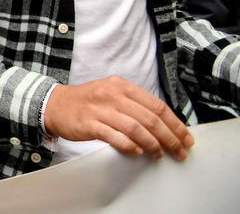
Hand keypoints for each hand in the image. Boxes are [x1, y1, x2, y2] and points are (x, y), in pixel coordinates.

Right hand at [44, 77, 193, 159]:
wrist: (54, 104)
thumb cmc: (87, 102)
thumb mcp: (111, 93)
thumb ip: (134, 104)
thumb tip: (164, 124)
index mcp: (121, 86)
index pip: (156, 105)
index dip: (175, 123)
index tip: (186, 138)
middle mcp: (112, 95)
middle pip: (149, 118)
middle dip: (169, 137)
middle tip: (179, 151)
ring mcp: (99, 109)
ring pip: (135, 128)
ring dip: (152, 144)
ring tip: (160, 154)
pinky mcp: (88, 123)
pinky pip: (114, 136)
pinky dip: (129, 145)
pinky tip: (137, 152)